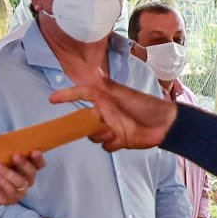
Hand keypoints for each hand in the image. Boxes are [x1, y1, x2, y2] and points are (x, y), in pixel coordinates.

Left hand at [0, 153, 45, 205]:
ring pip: (21, 182)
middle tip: (15, 155)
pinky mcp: (10, 199)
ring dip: (9, 172)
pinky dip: (4, 182)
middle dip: (24, 163)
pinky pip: (12, 192)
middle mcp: (25, 178)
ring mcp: (19, 190)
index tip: (33, 151)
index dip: (38, 158)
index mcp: (24, 166)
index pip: (38, 163)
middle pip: (32, 172)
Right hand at [48, 74, 177, 151]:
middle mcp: (106, 113)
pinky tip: (123, 138)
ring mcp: (111, 127)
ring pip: (93, 135)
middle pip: (84, 121)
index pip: (81, 95)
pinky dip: (113, 143)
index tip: (52, 99)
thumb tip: (92, 71)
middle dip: (89, 123)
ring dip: (103, 134)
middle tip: (102, 120)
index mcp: (105, 98)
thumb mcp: (123, 94)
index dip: (67, 96)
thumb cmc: (145, 104)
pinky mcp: (118, 140)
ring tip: (117, 130)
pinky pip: (105, 146)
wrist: (164, 125)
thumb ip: (104, 85)